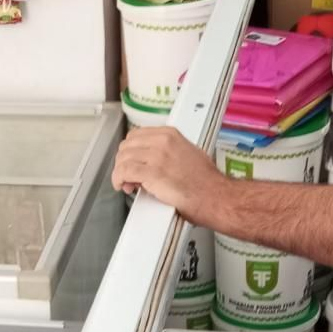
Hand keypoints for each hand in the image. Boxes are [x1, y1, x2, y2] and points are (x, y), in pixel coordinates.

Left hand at [112, 127, 227, 221]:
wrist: (214, 196)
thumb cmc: (206, 183)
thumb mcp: (189, 154)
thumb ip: (169, 152)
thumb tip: (156, 160)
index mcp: (170, 135)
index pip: (137, 135)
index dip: (131, 151)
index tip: (132, 161)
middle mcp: (162, 142)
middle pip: (127, 146)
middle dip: (124, 161)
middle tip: (129, 176)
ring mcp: (156, 156)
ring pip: (123, 159)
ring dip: (120, 172)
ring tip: (128, 184)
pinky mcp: (151, 173)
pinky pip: (123, 172)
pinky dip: (118, 180)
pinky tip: (123, 186)